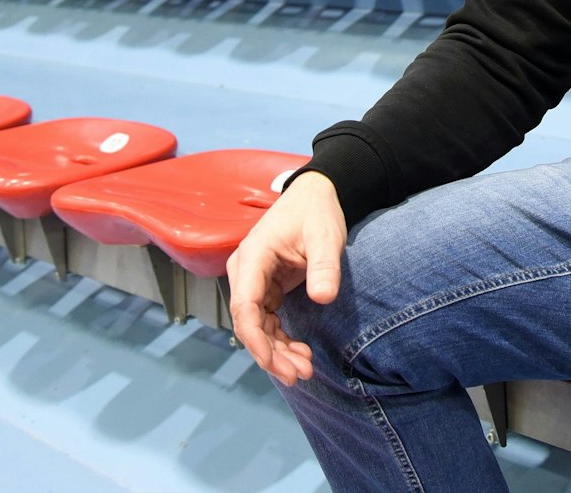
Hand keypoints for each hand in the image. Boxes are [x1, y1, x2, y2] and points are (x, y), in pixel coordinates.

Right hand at [224, 170, 347, 385]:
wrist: (315, 196)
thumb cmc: (316, 211)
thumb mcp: (325, 236)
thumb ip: (324, 265)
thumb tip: (324, 297)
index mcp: (252, 257)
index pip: (244, 306)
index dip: (255, 339)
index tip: (273, 363)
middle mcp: (245, 272)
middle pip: (248, 322)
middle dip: (270, 353)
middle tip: (298, 375)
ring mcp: (253, 281)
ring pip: (257, 327)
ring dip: (276, 352)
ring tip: (304, 370)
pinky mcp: (265, 288)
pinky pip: (267, 321)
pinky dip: (281, 340)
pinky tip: (300, 353)